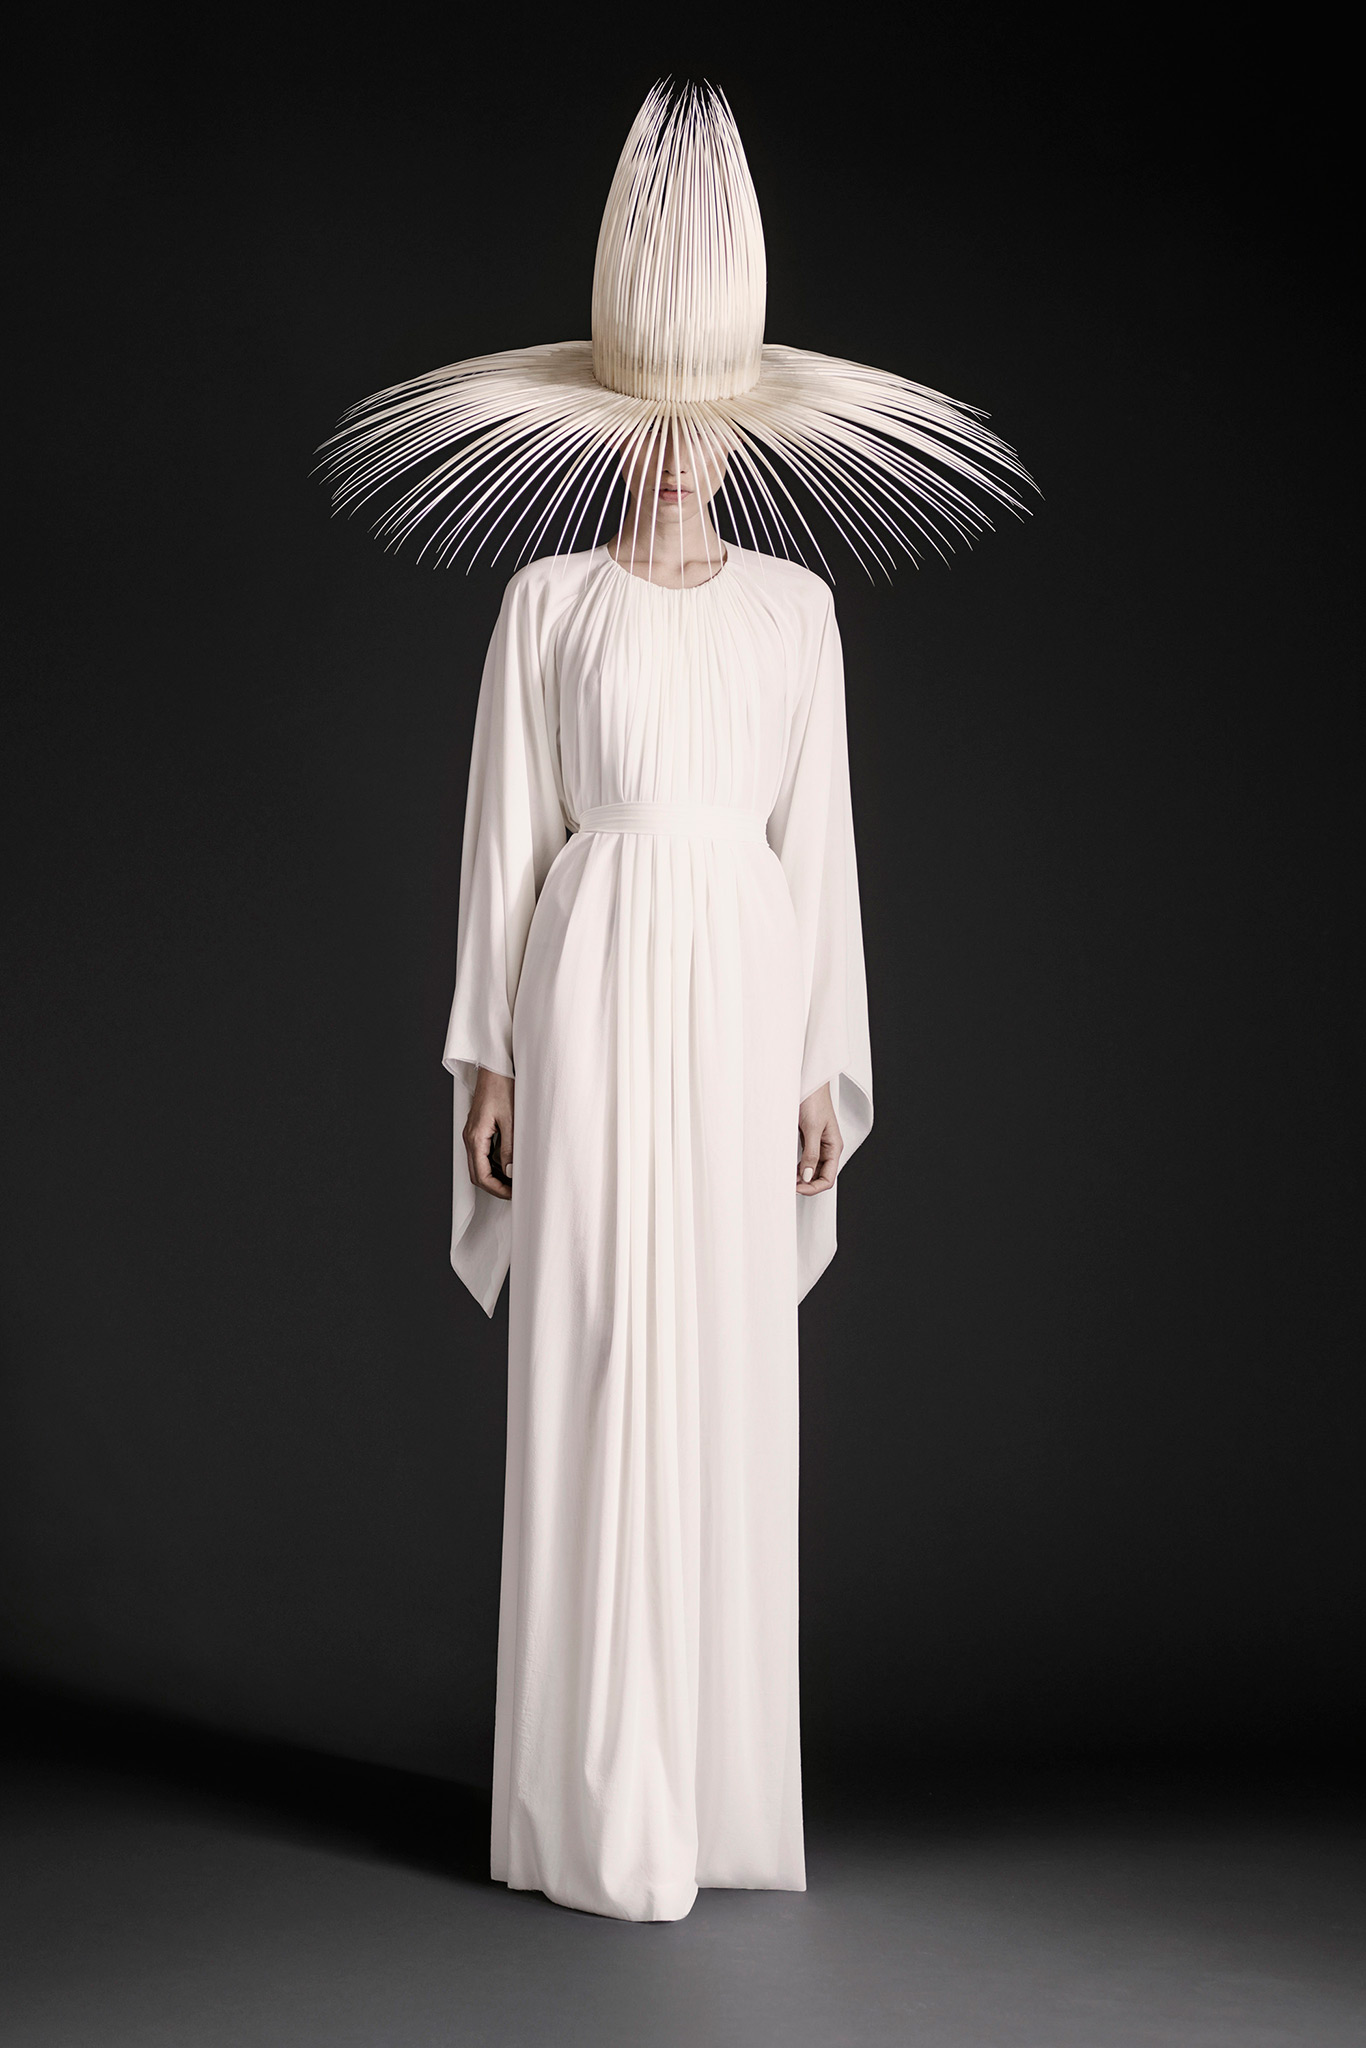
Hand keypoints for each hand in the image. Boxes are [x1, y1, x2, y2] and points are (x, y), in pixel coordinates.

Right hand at [464, 1067, 514, 1199]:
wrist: (495, 1067)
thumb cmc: (503, 1088)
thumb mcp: (510, 1120)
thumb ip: (509, 1148)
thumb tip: (511, 1172)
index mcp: (475, 1137)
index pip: (481, 1175)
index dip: (497, 1189)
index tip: (513, 1194)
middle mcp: (470, 1138)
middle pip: (477, 1174)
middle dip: (495, 1186)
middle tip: (515, 1191)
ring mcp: (472, 1134)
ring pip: (479, 1165)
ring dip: (495, 1176)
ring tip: (515, 1180)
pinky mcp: (478, 1129)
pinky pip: (483, 1153)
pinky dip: (494, 1164)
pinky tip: (509, 1163)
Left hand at [796, 1081, 841, 1194]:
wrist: (807, 1082)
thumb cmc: (814, 1100)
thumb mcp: (812, 1128)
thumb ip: (811, 1153)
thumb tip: (807, 1176)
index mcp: (834, 1147)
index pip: (828, 1178)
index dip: (813, 1187)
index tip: (797, 1188)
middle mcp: (827, 1148)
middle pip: (820, 1176)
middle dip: (806, 1185)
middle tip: (788, 1186)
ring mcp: (817, 1144)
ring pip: (811, 1170)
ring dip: (800, 1177)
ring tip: (786, 1179)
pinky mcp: (807, 1139)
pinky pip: (804, 1159)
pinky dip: (796, 1167)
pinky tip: (787, 1168)